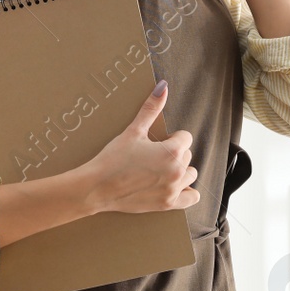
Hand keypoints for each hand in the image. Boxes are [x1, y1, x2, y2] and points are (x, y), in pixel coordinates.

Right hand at [80, 80, 199, 214]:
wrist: (97, 187)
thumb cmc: (113, 158)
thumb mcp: (133, 131)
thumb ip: (151, 108)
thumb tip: (163, 85)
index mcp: (171, 151)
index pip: (185, 137)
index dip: (171, 138)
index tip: (156, 143)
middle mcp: (177, 171)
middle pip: (187, 155)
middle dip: (174, 153)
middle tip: (152, 157)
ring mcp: (173, 189)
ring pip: (190, 174)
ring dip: (181, 170)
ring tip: (161, 170)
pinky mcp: (168, 204)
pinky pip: (192, 197)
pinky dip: (186, 191)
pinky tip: (173, 185)